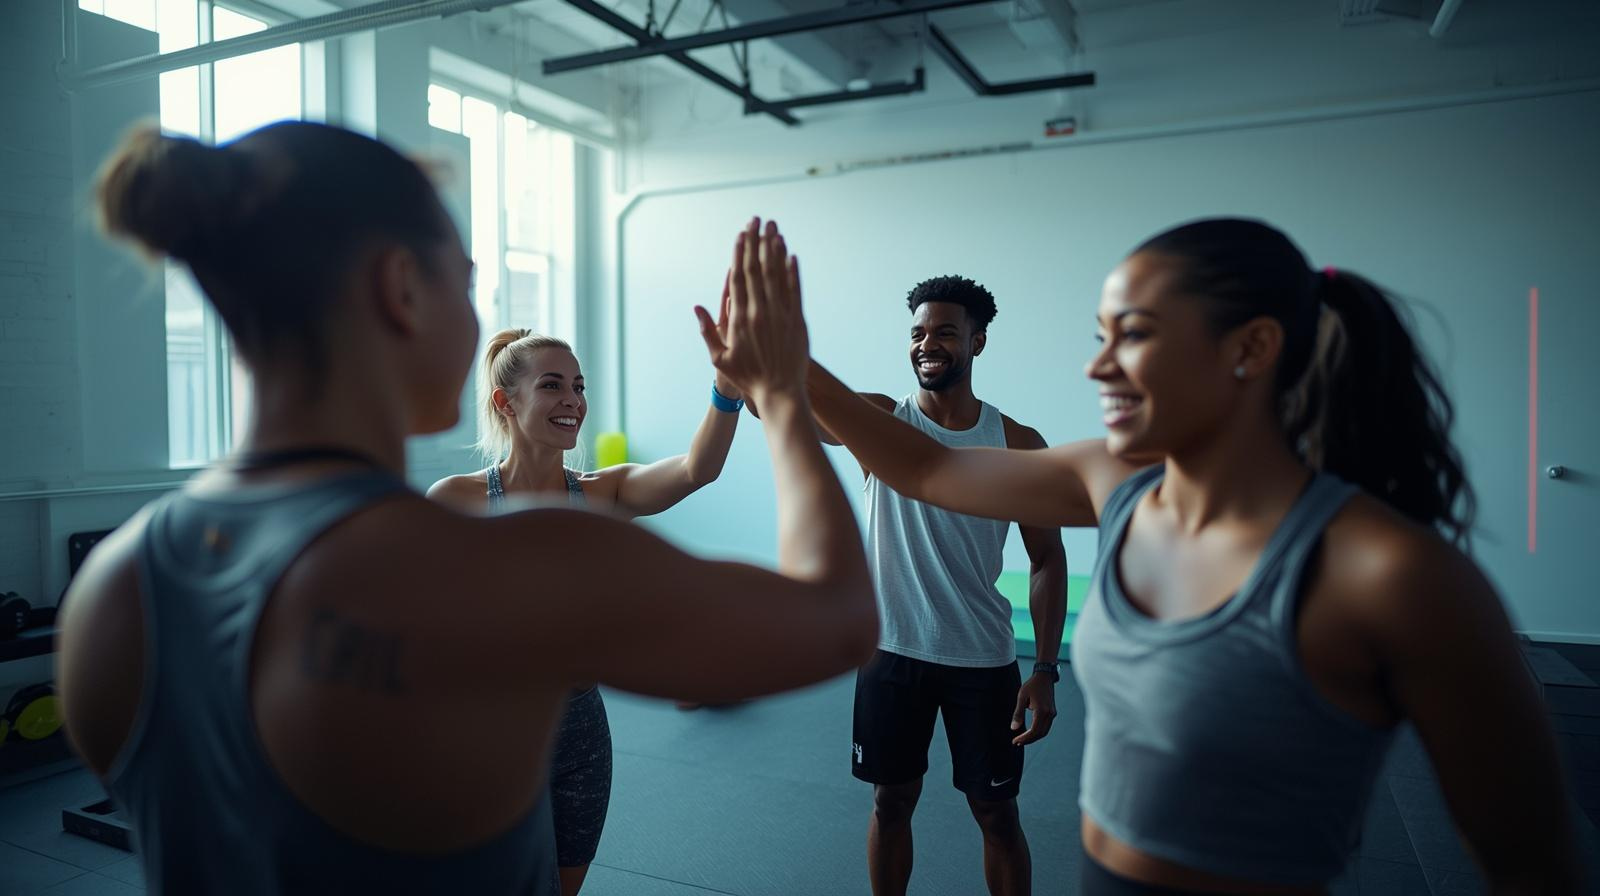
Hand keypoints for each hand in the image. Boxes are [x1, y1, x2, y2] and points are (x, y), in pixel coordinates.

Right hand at [695, 218, 808, 404]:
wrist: (779, 393)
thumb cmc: (747, 378)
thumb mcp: (719, 358)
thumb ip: (707, 331)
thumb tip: (697, 308)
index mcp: (739, 318)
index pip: (738, 278)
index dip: (739, 253)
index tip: (740, 234)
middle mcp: (760, 312)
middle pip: (757, 269)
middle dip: (756, 241)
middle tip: (757, 219)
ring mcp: (780, 315)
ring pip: (777, 274)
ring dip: (775, 249)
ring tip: (773, 228)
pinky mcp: (797, 321)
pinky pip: (795, 290)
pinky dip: (793, 271)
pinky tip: (791, 254)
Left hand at [1011, 673, 1056, 745]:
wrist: (1044, 677)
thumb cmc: (1032, 685)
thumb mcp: (1022, 697)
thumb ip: (1018, 713)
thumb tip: (1013, 728)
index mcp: (1042, 711)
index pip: (1034, 731)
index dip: (1024, 738)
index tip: (1015, 741)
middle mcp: (1049, 714)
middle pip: (1040, 734)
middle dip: (1028, 740)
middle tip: (1016, 742)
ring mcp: (1052, 714)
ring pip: (1044, 732)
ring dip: (1033, 737)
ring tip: (1022, 739)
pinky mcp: (1052, 713)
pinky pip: (1045, 726)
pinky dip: (1038, 732)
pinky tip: (1029, 732)